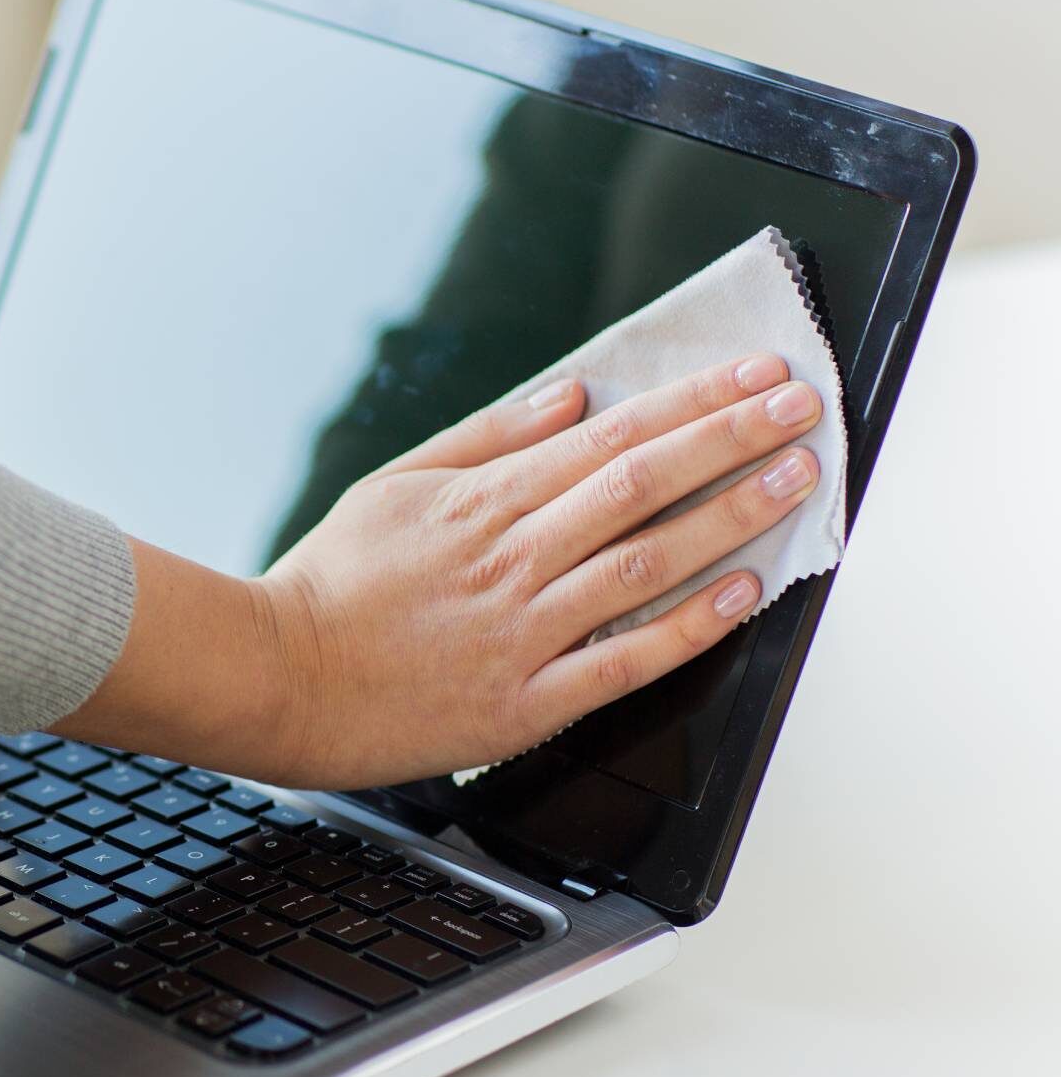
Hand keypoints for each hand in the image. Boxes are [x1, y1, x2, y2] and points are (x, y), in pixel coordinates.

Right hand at [56, 353, 822, 788]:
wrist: (278, 678)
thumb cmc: (329, 584)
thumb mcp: (394, 484)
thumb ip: (486, 437)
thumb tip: (569, 396)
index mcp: (481, 500)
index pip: (611, 437)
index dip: (694, 402)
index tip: (754, 375)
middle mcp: (513, 558)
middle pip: (644, 486)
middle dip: (733, 438)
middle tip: (799, 406)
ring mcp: (524, 630)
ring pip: (648, 563)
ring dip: (731, 516)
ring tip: (794, 480)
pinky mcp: (525, 701)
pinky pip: (624, 660)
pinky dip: (688, 627)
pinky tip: (740, 595)